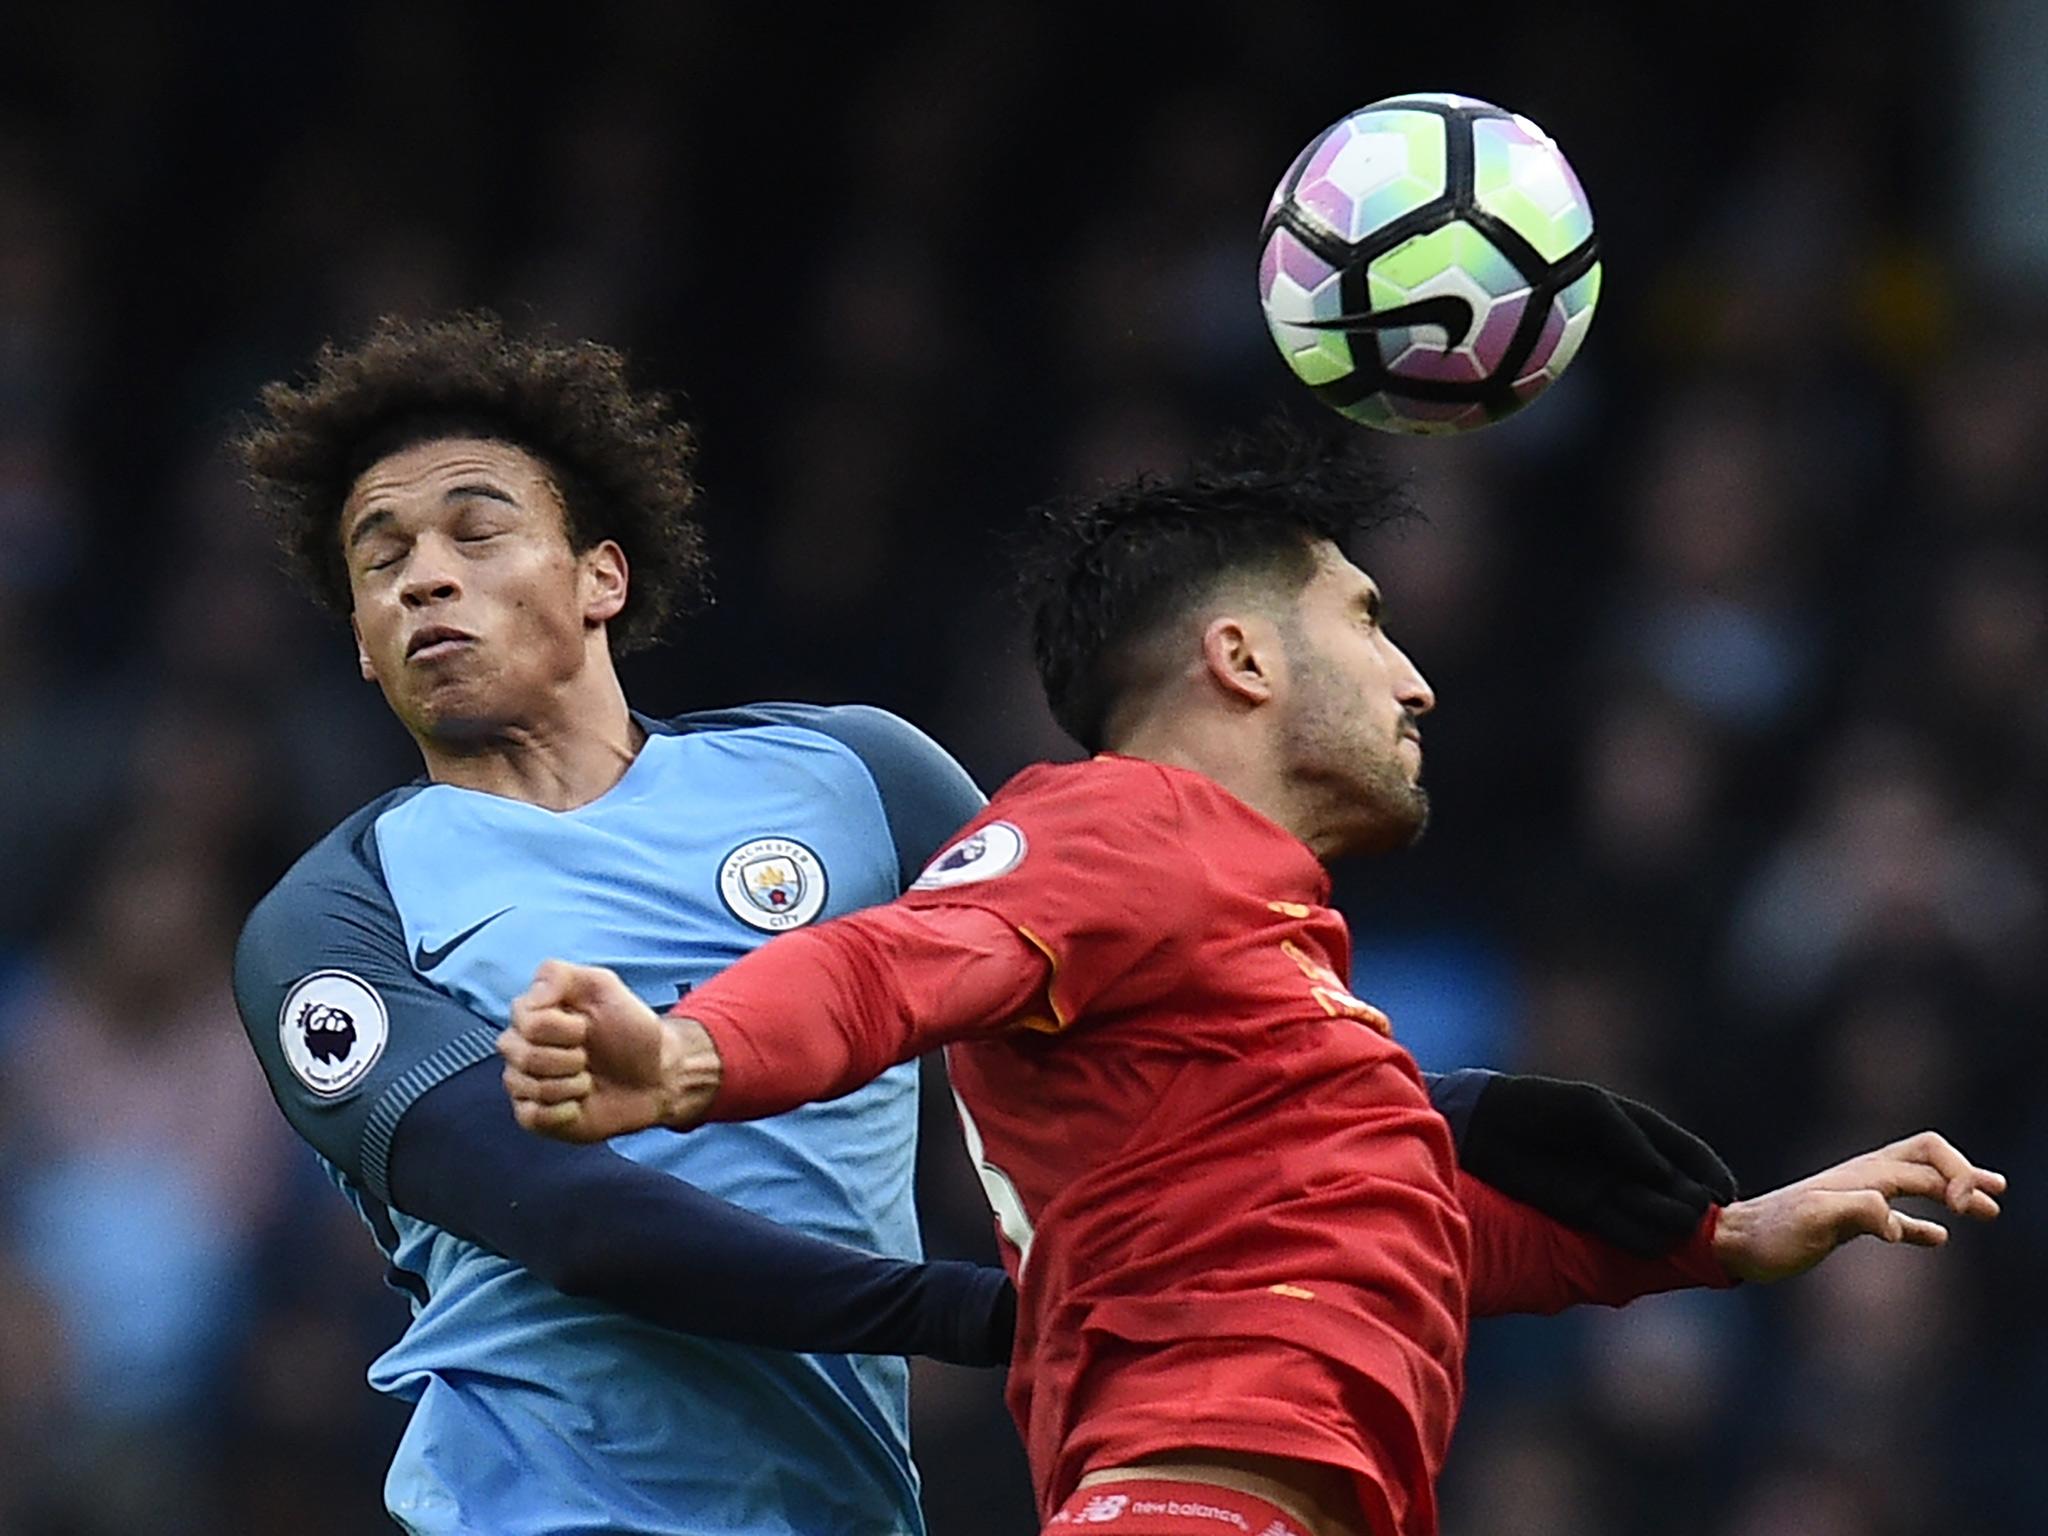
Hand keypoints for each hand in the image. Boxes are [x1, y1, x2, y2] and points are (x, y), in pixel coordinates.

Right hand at [497, 960, 721, 1141]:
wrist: (656, 1075)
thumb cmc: (630, 1029)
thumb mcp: (604, 987)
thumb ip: (560, 976)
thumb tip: (529, 998)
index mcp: (531, 1013)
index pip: (527, 1021)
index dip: (564, 1028)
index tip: (586, 1027)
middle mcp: (520, 1046)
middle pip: (523, 1056)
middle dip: (569, 1058)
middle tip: (589, 1057)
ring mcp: (523, 1082)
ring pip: (528, 1087)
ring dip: (571, 1084)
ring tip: (589, 1079)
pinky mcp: (533, 1116)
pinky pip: (532, 1116)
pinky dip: (564, 1112)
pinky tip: (580, 1104)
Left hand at [1457, 1073, 1738, 1257]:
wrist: (1486, 1129)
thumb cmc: (1538, 1106)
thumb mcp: (1587, 1106)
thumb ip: (1627, 1135)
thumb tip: (1661, 1174)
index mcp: (1644, 1135)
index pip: (1696, 1161)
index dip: (1714, 1180)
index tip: (1724, 1199)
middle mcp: (1636, 1171)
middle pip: (1690, 1200)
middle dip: (1692, 1206)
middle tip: (1680, 1205)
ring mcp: (1615, 1196)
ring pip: (1665, 1225)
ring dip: (1664, 1222)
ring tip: (1628, 1197)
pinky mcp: (1589, 1220)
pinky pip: (1632, 1239)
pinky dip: (1639, 1237)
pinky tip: (1620, 1216)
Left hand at [1711, 1131, 2005, 1283]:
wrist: (1736, 1244)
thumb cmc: (1772, 1235)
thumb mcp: (1814, 1221)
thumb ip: (1857, 1212)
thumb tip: (1896, 1223)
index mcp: (1864, 1174)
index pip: (1927, 1159)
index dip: (1957, 1177)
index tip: (1962, 1211)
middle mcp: (1863, 1179)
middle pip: (1926, 1159)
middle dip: (1963, 1172)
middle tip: (1994, 1195)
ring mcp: (1856, 1199)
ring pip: (1916, 1184)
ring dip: (1953, 1193)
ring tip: (1987, 1208)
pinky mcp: (1846, 1223)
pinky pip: (1895, 1216)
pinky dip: (1922, 1223)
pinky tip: (1938, 1238)